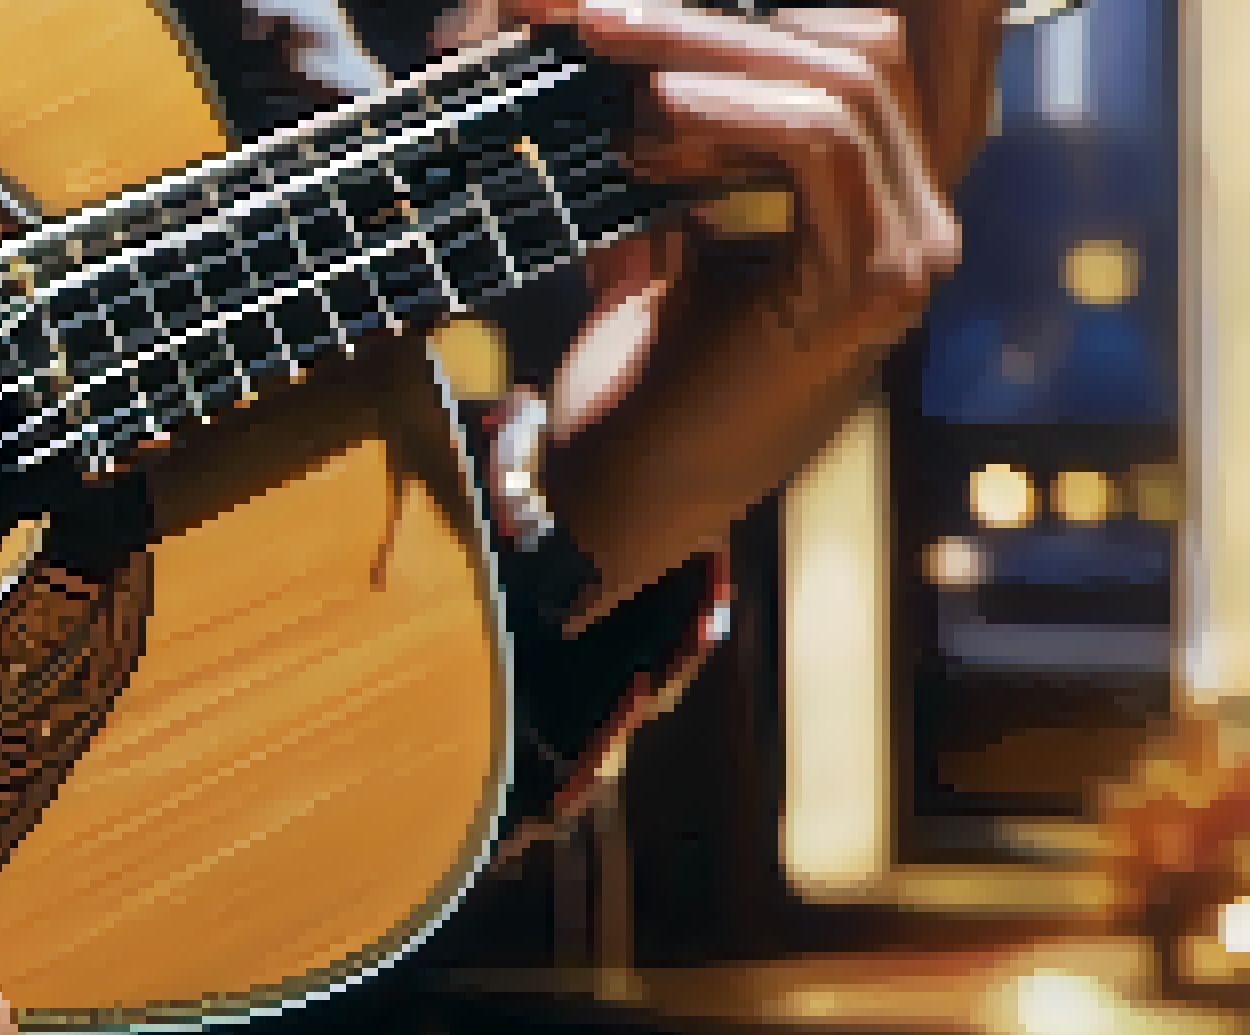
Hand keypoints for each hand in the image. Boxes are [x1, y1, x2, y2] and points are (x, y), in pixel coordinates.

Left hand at [502, 0, 999, 622]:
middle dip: (723, 11)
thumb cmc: (635, 376)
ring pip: (844, 76)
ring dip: (709, 41)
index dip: (778, 8)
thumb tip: (631, 32)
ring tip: (606, 45)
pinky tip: (651, 114)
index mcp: (883, 202)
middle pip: (868, 42)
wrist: (613, 499)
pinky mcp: (863, 289)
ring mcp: (907, 257)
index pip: (884, 47)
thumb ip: (685, 139)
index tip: (643, 8)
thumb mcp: (664, 230)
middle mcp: (920, 223)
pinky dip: (730, 106)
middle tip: (602, 12)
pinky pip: (822, 143)